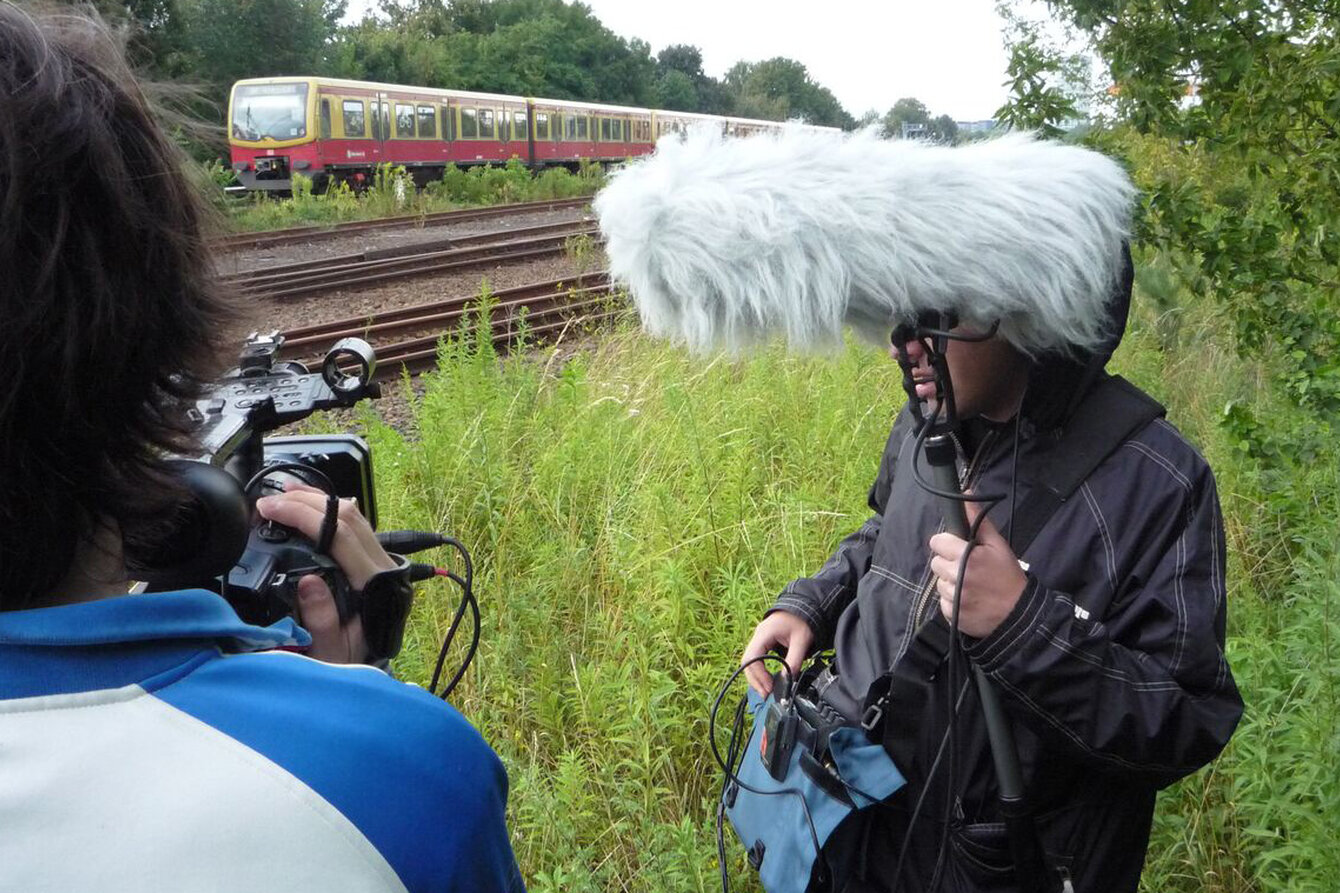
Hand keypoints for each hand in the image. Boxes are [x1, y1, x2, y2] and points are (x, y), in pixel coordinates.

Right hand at [255, 486, 397, 662]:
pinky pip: (355, 525)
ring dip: (318, 500)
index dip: (303, 515)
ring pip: (354, 515)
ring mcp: (382, 560)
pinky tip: (309, 503)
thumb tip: (308, 581)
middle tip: (269, 502)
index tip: (270, 510)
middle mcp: (383, 566)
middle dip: (305, 501)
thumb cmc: (348, 660)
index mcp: (374, 585)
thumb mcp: (330, 651)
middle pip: (348, 516)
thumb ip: (322, 620)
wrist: (368, 666)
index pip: (340, 535)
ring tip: (285, 492)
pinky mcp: (375, 560)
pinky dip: (329, 510)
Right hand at [741, 611, 814, 697]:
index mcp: (764, 633)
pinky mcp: (763, 643)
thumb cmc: (803, 621)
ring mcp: (759, 639)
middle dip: (755, 680)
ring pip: (749, 662)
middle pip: (747, 662)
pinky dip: (759, 672)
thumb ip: (794, 661)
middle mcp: (758, 636)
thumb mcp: (802, 641)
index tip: (769, 687)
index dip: (758, 675)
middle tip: (766, 694)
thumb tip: (788, 680)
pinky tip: (766, 681)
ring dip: (756, 678)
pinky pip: (756, 660)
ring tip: (767, 691)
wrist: (805, 606)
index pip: (752, 657)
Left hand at [927, 500, 1026, 638]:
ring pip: (939, 583)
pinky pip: (943, 602)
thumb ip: (979, 521)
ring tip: (971, 585)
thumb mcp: (998, 545)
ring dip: (951, 582)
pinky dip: (953, 601)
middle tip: (967, 568)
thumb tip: (965, 494)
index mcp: (967, 557)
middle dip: (949, 563)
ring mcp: (954, 599)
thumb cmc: (1008, 576)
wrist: (1019, 614)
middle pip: (936, 563)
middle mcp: (956, 578)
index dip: (947, 543)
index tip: (958, 548)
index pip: (937, 542)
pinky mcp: (952, 615)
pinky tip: (969, 599)